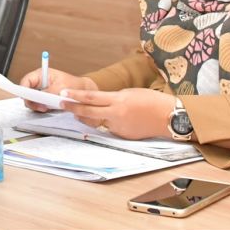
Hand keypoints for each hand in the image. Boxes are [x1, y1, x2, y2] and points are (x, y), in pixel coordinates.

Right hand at [19, 68, 94, 111]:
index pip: (26, 80)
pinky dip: (40, 107)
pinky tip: (48, 108)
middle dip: (31, 100)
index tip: (26, 97)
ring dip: (36, 105)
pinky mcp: (44, 98)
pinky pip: (37, 104)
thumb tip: (39, 98)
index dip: (23, 89)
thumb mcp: (60, 88)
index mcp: (41, 74)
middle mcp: (39, 82)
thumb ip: (48, 92)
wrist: (82, 91)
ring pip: (31, 99)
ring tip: (46, 107)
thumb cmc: (73, 85)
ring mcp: (41, 90)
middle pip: (26, 92)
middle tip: (40, 106)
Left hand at [61, 88, 176, 139]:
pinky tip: (122, 120)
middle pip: (88, 111)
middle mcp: (116, 114)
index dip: (75, 96)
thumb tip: (102, 102)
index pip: (91, 97)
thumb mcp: (130, 93)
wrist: (168, 117)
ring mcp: (119, 127)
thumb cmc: (151, 101)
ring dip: (92, 116)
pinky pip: (111, 128)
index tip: (63, 93)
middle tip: (61, 104)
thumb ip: (114, 98)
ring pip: (99, 121)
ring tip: (88, 111)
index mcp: (118, 100)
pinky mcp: (123, 136)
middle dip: (73, 108)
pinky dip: (111, 123)